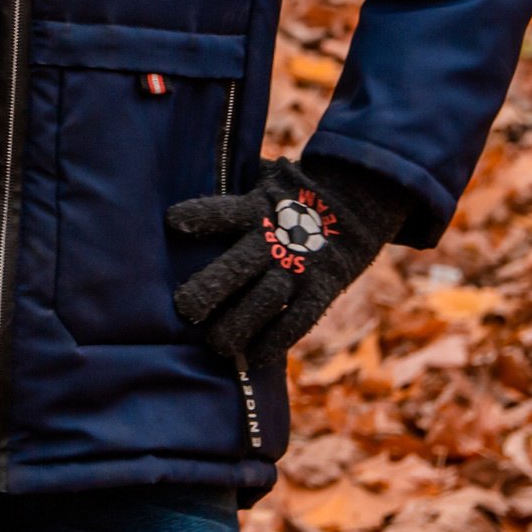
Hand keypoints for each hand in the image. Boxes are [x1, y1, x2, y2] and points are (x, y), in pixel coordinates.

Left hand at [167, 155, 409, 377]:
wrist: (360, 197)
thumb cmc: (293, 190)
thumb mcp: (266, 176)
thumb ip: (233, 183)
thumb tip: (182, 174)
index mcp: (258, 206)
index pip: (224, 211)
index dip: (199, 216)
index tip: (172, 222)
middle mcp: (276, 238)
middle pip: (239, 265)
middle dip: (211, 288)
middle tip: (184, 309)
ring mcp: (300, 266)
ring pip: (265, 300)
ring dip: (239, 324)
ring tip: (216, 346)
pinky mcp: (321, 288)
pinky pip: (298, 320)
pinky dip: (276, 340)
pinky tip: (254, 357)